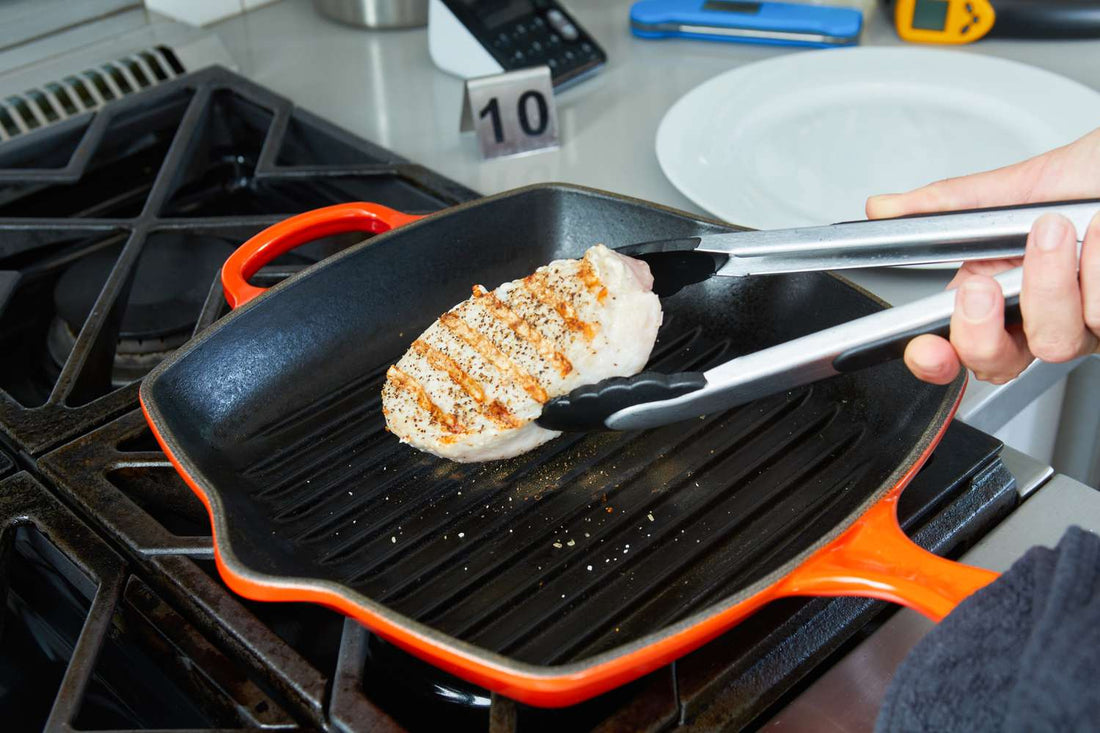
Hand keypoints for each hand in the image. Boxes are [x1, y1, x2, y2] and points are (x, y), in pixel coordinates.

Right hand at [866, 129, 1099, 384]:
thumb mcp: (1022, 185)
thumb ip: (950, 203)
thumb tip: (886, 208)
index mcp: (1006, 294)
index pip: (960, 347)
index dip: (937, 359)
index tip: (927, 349)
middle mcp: (1048, 317)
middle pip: (998, 362)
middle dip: (985, 325)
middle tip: (986, 281)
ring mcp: (1092, 325)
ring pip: (1057, 340)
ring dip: (1057, 280)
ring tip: (1070, 227)